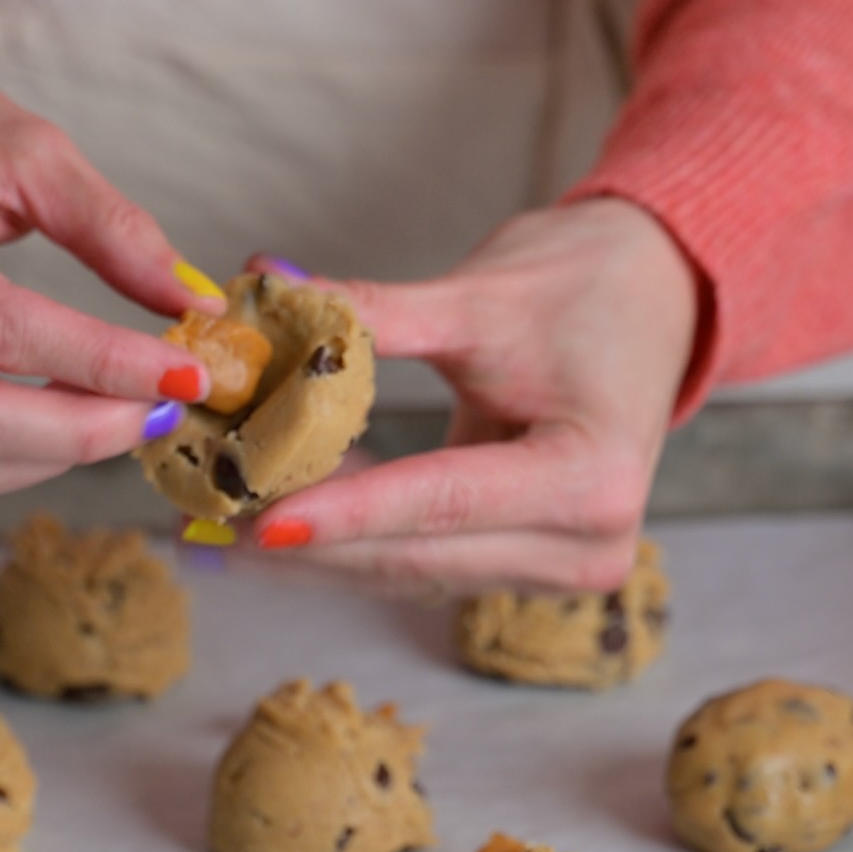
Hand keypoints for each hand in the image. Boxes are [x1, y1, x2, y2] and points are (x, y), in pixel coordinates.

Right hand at [0, 33, 220, 507]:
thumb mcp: (27, 150)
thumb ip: (114, 229)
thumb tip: (195, 303)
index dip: (102, 361)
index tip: (185, 371)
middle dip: (81, 429)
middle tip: (160, 409)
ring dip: (48, 456)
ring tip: (118, 413)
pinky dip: (6, 464)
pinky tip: (59, 425)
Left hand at [245, 199, 701, 591]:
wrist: (652, 296)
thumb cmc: (584, 286)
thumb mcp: (477, 299)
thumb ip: (371, 313)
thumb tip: (262, 295)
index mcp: (592, 477)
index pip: (444, 500)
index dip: (343, 510)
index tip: (251, 517)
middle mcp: (586, 544)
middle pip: (417, 553)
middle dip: (303, 541)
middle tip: (200, 522)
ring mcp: (558, 562)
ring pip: (411, 566)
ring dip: (315, 547)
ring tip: (216, 524)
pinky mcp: (525, 556)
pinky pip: (423, 555)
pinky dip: (352, 535)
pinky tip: (280, 518)